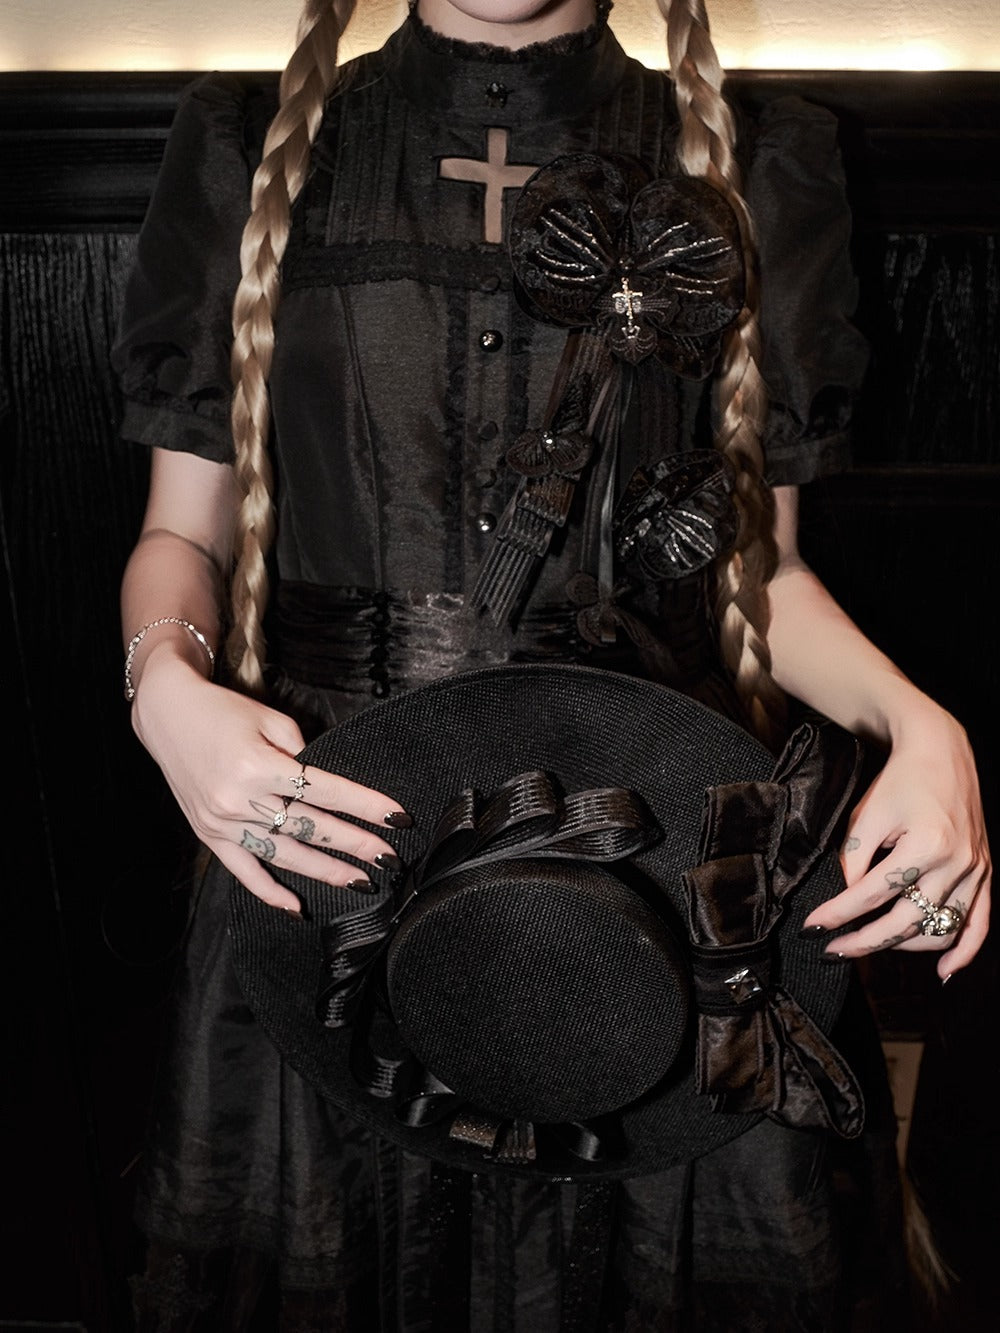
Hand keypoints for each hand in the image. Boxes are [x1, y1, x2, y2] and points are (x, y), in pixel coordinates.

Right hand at [131, 651, 408, 912]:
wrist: (168, 714)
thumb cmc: (223, 711)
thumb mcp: (270, 719)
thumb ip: (302, 753)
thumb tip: (329, 787)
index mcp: (259, 765)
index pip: (327, 791)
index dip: (365, 806)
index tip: (396, 817)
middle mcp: (239, 798)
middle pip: (311, 828)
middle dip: (355, 844)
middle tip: (389, 857)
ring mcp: (222, 822)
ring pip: (284, 855)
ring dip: (325, 871)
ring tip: (360, 880)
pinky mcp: (209, 835)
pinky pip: (243, 871)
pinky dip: (269, 892)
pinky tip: (297, 907)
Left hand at [802, 705, 990, 977]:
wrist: (941, 752)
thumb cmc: (900, 780)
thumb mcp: (867, 814)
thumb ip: (854, 859)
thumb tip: (846, 898)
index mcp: (926, 843)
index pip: (873, 894)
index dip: (839, 914)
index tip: (814, 926)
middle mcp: (957, 862)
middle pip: (907, 921)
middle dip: (864, 941)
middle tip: (834, 948)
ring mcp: (976, 870)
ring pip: (939, 929)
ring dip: (904, 946)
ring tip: (870, 944)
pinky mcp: (985, 873)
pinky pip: (980, 923)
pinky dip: (964, 951)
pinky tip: (944, 972)